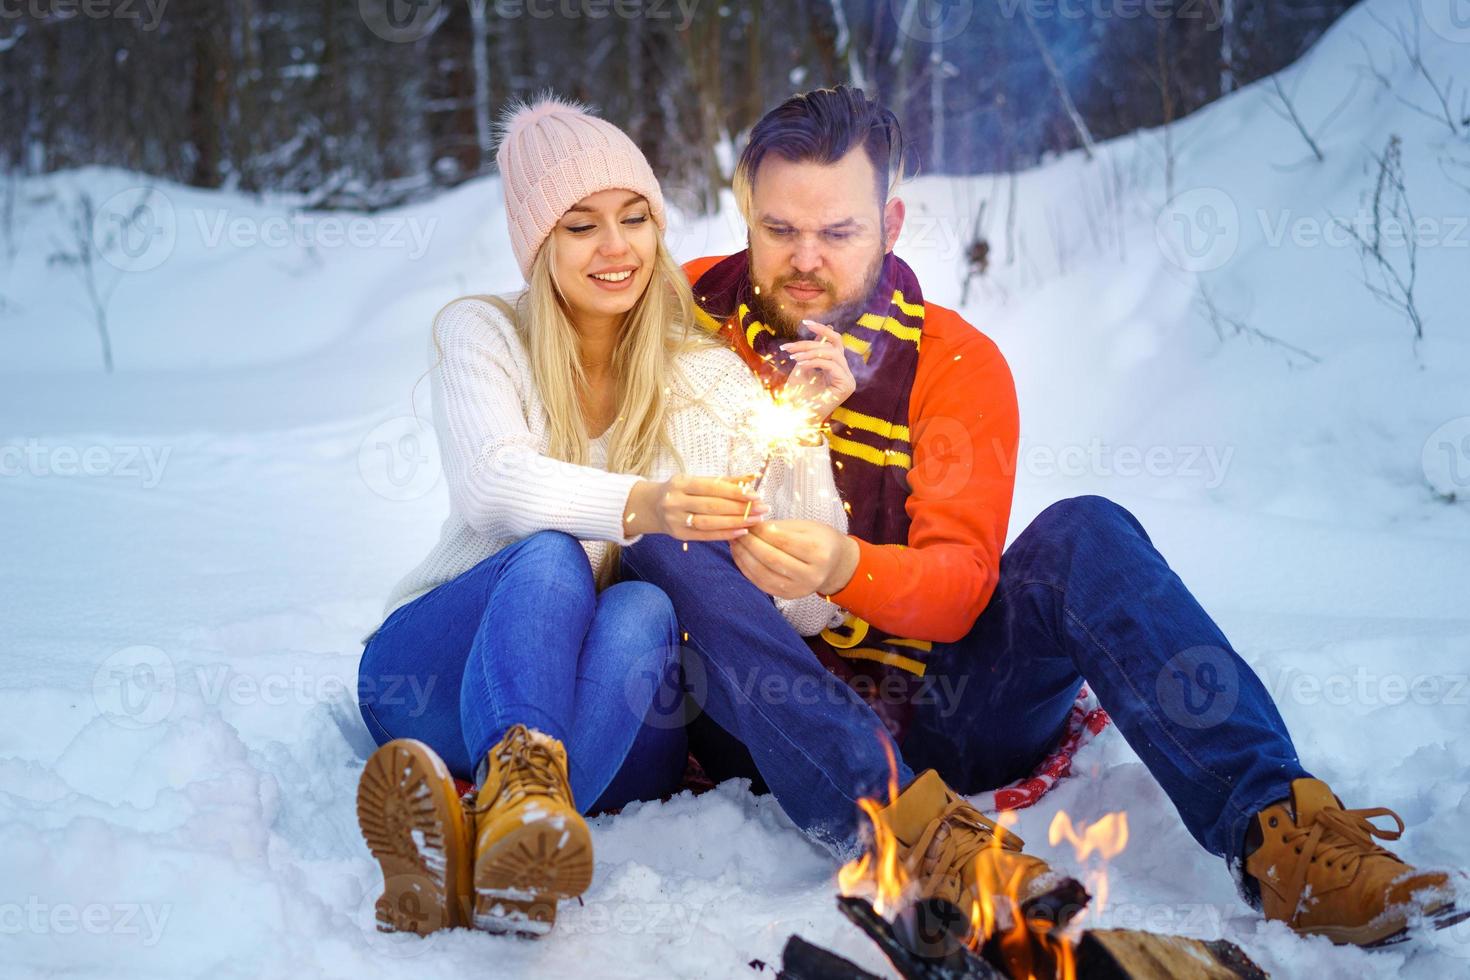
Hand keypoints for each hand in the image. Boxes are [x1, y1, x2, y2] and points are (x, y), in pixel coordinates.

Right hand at [625, 475, 766, 540]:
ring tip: (756, 520)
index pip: (712, 487)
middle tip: (762, 509)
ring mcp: (675, 519)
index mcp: (681, 483)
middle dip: (740, 508)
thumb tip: (753, 476)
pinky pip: (705, 535)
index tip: (756, 495)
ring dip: (736, 522)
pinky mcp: (679, 535)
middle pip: (713, 505)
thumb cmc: (681, 491)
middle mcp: (675, 501)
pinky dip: (725, 534)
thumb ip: (724, 480)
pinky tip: (741, 531)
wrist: (651, 507)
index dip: (735, 491)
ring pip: (710, 522)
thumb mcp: (696, 480)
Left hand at [731, 519, 859, 598]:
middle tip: (737, 531)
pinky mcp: (788, 596)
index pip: (783, 541)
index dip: (762, 531)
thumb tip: (751, 526)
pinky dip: (747, 569)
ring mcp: (799, 589)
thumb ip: (779, 528)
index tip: (748, 521)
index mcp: (819, 553)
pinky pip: (761, 584)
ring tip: (735, 543)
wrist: (835, 565)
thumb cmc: (819, 539)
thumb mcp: (806, 527)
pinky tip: (740, 556)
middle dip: (750, 544)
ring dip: (744, 557)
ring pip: (763, 574)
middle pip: (772, 559)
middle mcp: (811, 575)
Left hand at [781, 321, 854, 422]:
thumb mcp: (803, 365)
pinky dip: (815, 362)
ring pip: (833, 353)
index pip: (835, 342)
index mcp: (836, 367)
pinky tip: (800, 365)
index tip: (806, 322)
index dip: (823, 330)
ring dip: (810, 352)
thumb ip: (813, 348)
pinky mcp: (847, 386)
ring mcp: (848, 380)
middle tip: (789, 347)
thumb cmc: (797, 395)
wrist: (795, 418)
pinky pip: (832, 365)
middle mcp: (845, 372)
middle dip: (810, 343)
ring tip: (793, 357)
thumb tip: (828, 325)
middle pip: (834, 345)